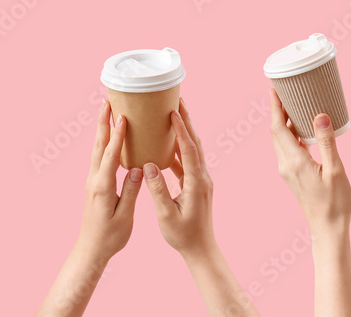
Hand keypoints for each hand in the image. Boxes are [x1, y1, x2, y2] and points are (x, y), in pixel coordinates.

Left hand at [75, 100, 142, 263]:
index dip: (117, 136)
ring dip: (101, 130)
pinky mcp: (94, 184)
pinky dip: (104, 143)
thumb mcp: (124, 217)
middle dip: (103, 123)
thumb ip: (130, 192)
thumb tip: (137, 169)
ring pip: (96, 150)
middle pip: (98, 145)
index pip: (110, 155)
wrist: (91, 249)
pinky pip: (98, 157)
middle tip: (107, 102)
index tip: (122, 117)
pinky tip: (110, 139)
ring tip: (106, 112)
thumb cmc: (110, 237)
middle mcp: (94, 180)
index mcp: (102, 187)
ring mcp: (92, 181)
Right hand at [144, 99, 216, 260]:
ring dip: (184, 132)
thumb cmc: (183, 236)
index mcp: (196, 183)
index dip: (182, 130)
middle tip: (178, 100)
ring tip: (174, 114)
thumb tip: (148, 165)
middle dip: (186, 121)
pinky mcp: (197, 185)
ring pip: (193, 150)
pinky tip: (168, 143)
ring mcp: (201, 181)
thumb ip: (157, 190)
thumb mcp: (166, 215)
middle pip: (195, 143)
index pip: (190, 150)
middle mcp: (202, 178)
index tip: (174, 112)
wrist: (201, 250)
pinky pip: (188, 161)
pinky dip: (180, 148)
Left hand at [269, 89, 350, 232]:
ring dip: (283, 123)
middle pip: (275, 132)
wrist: (328, 229)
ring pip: (280, 141)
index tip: (273, 90)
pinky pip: (287, 149)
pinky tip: (303, 131)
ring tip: (293, 107)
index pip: (277, 128)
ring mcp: (287, 171)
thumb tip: (319, 116)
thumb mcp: (335, 170)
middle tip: (285, 93)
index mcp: (294, 161)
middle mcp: (286, 165)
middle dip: (277, 112)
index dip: (274, 108)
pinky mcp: (293, 176)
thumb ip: (326, 142)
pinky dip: (291, 135)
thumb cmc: (334, 203)